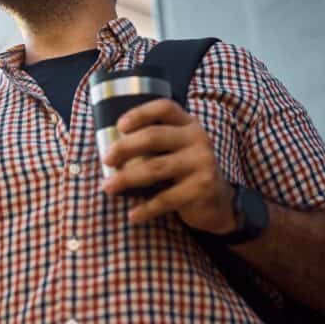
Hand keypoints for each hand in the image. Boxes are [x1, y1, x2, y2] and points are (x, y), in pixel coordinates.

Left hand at [100, 99, 236, 233]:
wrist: (218, 202)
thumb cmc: (184, 171)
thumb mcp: (176, 149)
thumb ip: (154, 142)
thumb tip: (109, 149)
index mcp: (188, 124)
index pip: (164, 108)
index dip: (140, 113)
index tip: (119, 126)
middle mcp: (197, 138)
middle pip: (153, 136)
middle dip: (124, 148)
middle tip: (106, 160)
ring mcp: (202, 162)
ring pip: (155, 167)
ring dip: (126, 178)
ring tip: (107, 187)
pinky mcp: (202, 188)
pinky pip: (166, 198)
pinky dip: (146, 208)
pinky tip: (132, 215)